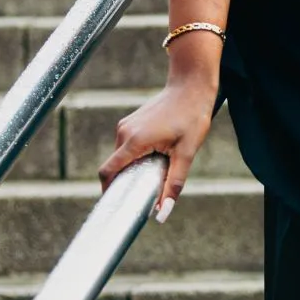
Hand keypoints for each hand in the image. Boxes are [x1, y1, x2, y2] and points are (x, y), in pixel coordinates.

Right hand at [98, 75, 214, 219]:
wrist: (191, 86)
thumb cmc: (192, 117)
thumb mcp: (186, 154)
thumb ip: (173, 184)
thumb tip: (162, 213)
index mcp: (134, 140)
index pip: (108, 172)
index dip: (108, 191)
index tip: (117, 205)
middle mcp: (124, 132)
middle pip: (114, 166)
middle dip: (126, 181)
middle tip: (146, 192)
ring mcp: (126, 125)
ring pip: (121, 156)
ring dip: (133, 168)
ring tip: (156, 170)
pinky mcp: (131, 122)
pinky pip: (127, 146)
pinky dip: (136, 157)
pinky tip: (157, 156)